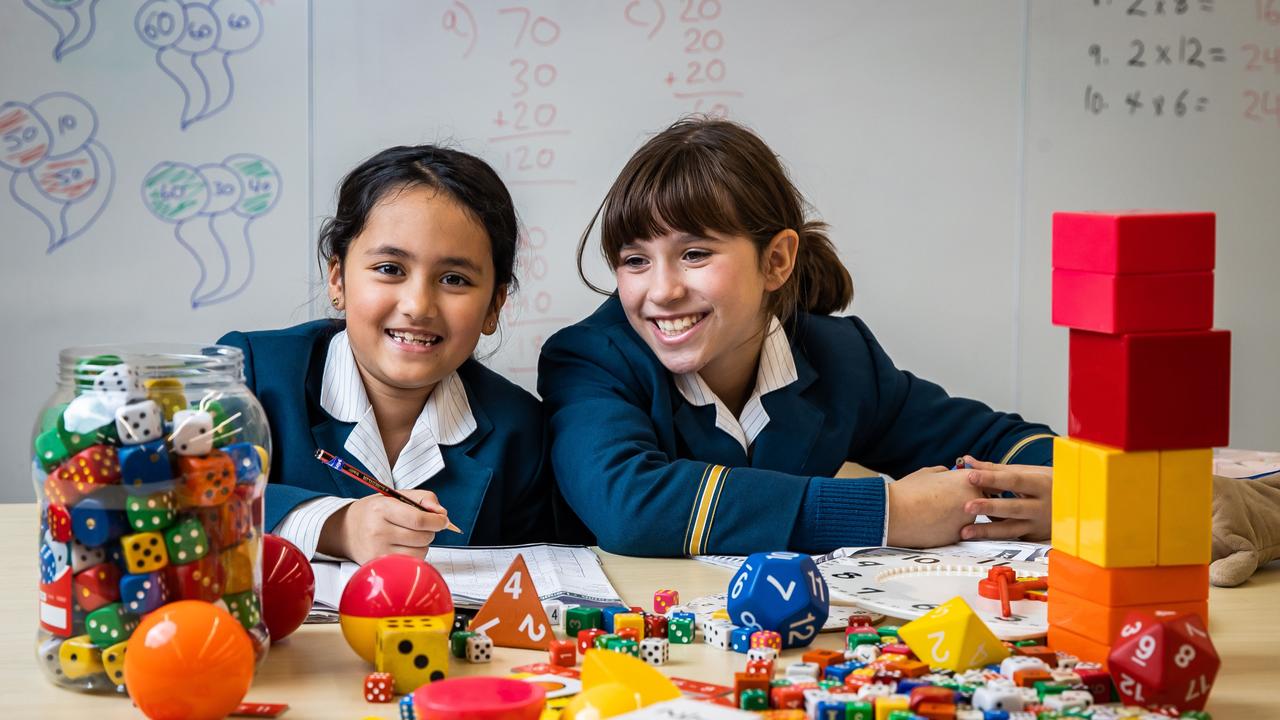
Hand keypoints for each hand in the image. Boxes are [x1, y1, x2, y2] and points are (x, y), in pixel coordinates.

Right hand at [317, 489, 450, 563]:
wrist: (346, 530)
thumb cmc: (375, 512)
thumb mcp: (396, 496)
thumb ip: (424, 498)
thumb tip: (442, 514)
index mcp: (382, 509)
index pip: (419, 520)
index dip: (437, 521)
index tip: (442, 520)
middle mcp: (378, 531)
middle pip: (423, 537)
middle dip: (430, 531)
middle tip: (420, 526)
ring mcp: (377, 551)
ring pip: (420, 552)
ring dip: (423, 544)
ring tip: (409, 536)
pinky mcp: (379, 566)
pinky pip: (411, 564)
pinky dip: (414, 555)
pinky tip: (404, 547)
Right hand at [886, 465, 983, 547]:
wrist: (894, 514)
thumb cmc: (908, 491)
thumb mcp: (928, 473)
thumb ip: (946, 473)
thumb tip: (950, 475)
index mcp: (968, 480)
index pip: (984, 482)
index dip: (976, 484)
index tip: (967, 487)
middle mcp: (973, 500)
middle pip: (980, 501)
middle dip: (967, 501)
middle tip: (947, 500)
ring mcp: (967, 520)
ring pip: (968, 518)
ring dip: (958, 516)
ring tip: (935, 512)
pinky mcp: (958, 537)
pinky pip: (957, 531)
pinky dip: (948, 528)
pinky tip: (932, 523)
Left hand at [956, 455, 1052, 540]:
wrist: (1076, 504)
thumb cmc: (1045, 484)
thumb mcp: (1026, 473)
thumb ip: (995, 469)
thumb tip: (968, 461)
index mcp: (1041, 485)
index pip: (1014, 480)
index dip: (992, 478)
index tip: (971, 476)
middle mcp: (1041, 507)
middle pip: (1014, 507)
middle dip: (989, 507)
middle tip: (967, 506)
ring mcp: (1038, 525)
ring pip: (1011, 529)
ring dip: (987, 531)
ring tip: (965, 531)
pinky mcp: (1032, 537)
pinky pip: (1011, 537)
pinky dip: (993, 536)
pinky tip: (975, 536)